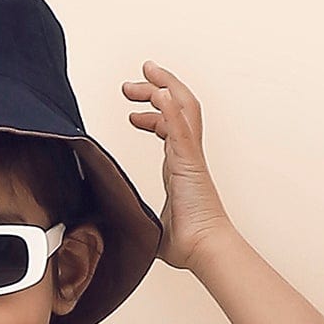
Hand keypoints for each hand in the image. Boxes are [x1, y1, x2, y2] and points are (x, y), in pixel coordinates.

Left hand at [121, 62, 232, 267]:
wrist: (204, 250)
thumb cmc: (187, 243)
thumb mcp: (150, 224)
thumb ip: (137, 218)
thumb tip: (120, 227)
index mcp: (180, 166)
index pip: (168, 128)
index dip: (152, 115)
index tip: (133, 113)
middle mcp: (186, 155)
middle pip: (175, 108)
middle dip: (154, 90)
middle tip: (131, 84)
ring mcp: (190, 156)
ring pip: (182, 108)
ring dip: (163, 87)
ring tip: (145, 73)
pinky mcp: (190, 163)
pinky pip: (182, 128)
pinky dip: (171, 108)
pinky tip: (160, 93)